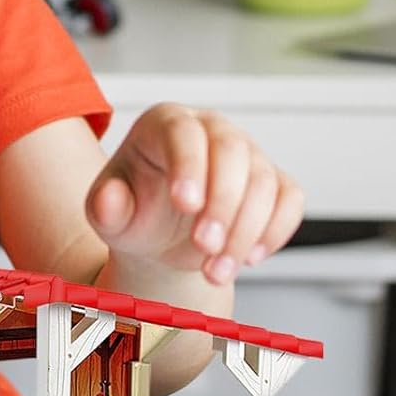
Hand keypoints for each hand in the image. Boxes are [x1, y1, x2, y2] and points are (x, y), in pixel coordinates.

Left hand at [85, 103, 303, 284]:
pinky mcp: (274, 181)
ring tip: (214, 271)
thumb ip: (105, 206)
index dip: (188, 165)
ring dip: (244, 232)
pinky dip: (275, 232)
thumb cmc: (134, 214)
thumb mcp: (109, 216)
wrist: (160, 238)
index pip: (183, 133)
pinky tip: (248, 259)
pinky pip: (290, 200)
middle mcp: (211, 129)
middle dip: (222, 203)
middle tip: (203, 247)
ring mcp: (247, 153)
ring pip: (264, 181)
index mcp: (165, 124)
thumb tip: (109, 198)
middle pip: (232, 151)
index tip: (184, 204)